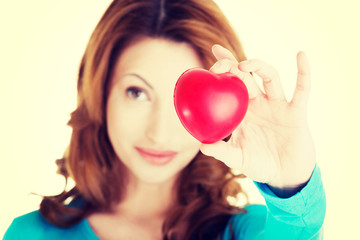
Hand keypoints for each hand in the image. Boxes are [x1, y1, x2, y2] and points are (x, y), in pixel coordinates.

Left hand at [200, 45, 315, 195]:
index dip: (225, 67)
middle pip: (247, 76)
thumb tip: (202, 145)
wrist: (285, 176)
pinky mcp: (295, 112)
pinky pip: (302, 90)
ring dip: (259, 66)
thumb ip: (221, 151)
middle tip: (220, 63)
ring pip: (270, 78)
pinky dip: (303, 72)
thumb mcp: (237, 158)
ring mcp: (277, 106)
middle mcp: (259, 104)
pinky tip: (301, 55)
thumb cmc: (259, 165)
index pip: (232, 83)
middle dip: (234, 65)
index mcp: (243, 111)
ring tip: (244, 65)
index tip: (213, 55)